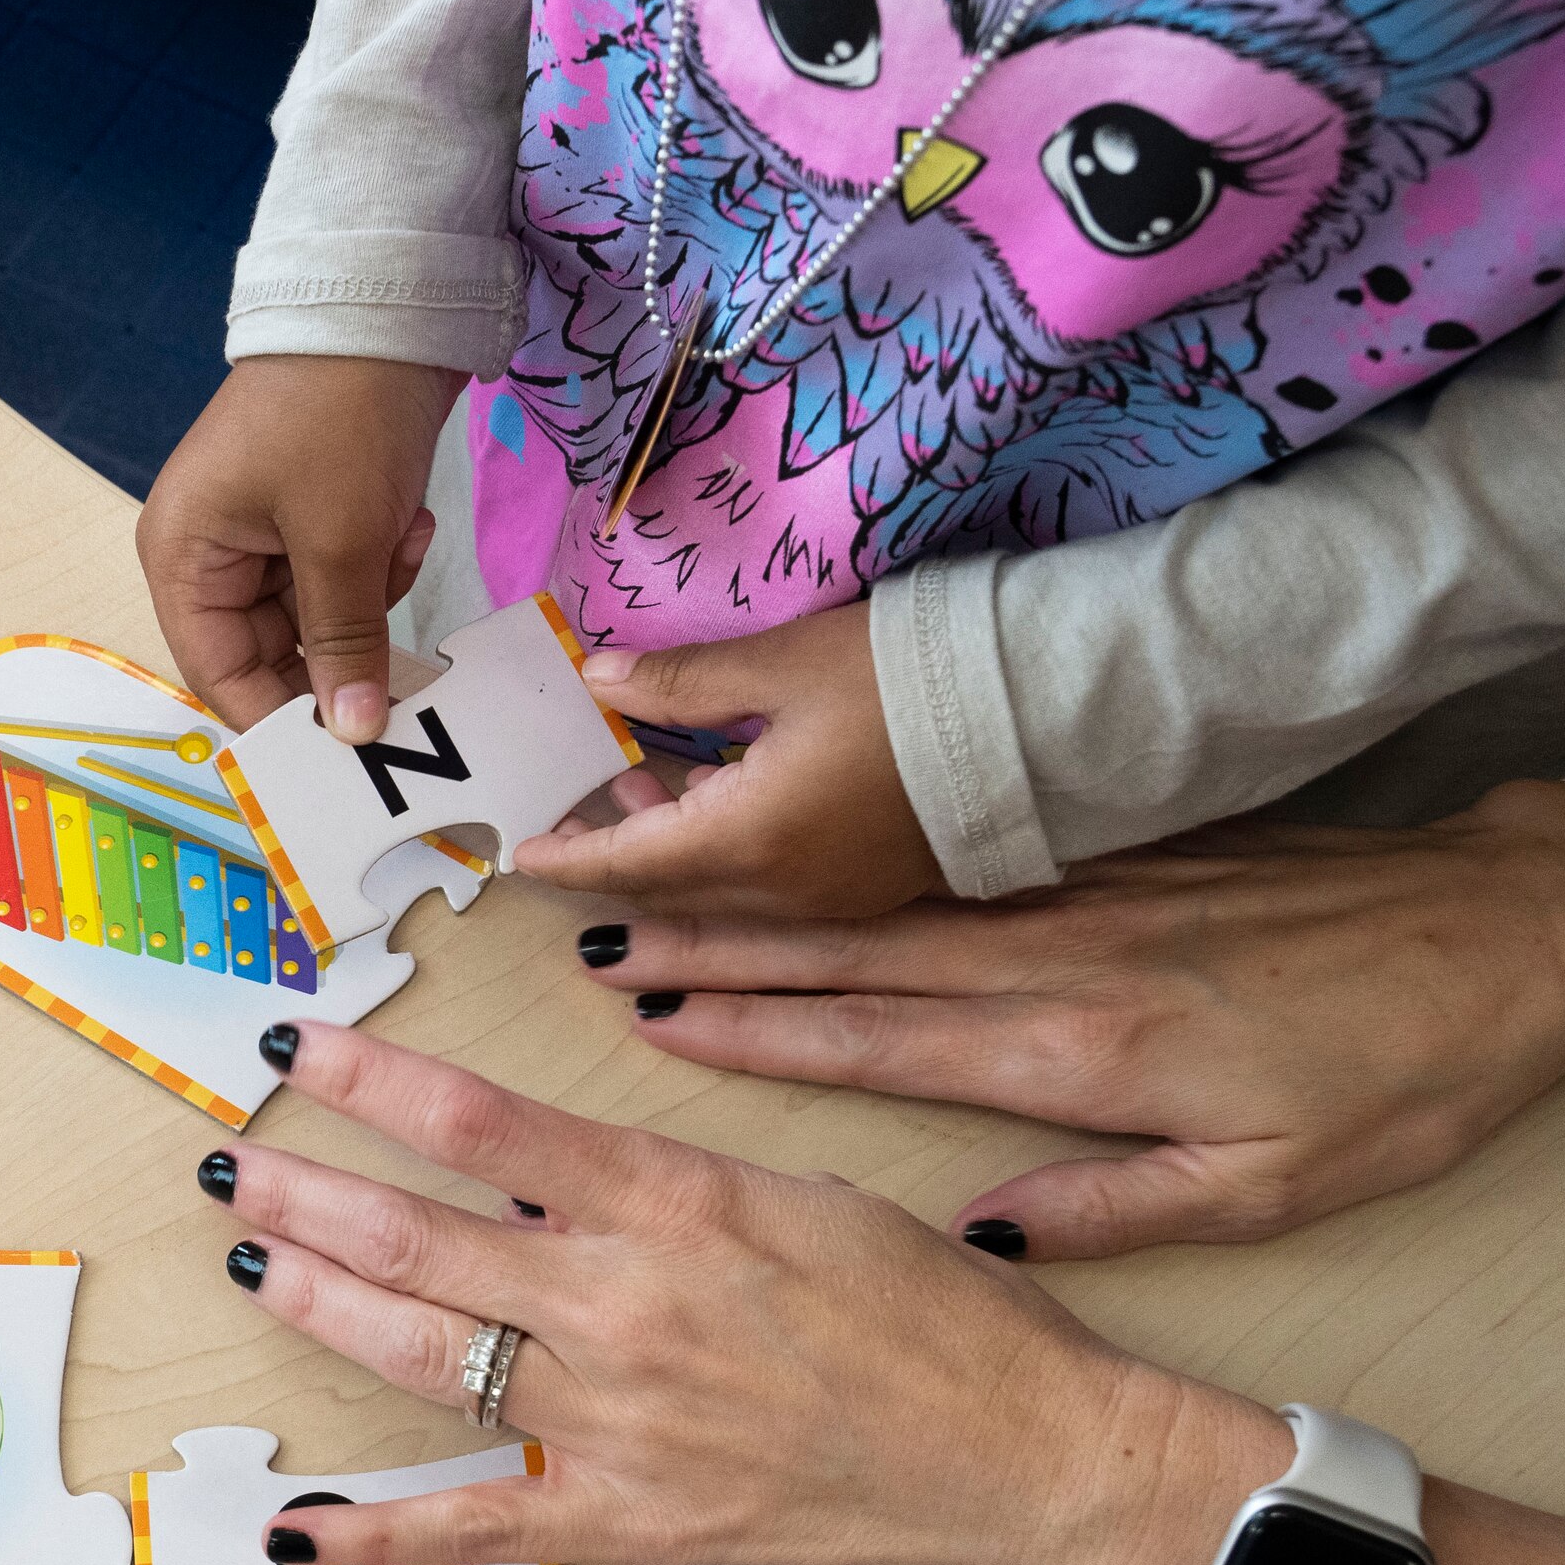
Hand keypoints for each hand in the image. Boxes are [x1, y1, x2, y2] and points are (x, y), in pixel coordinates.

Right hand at [140, 354, 462, 741]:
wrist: (385, 308)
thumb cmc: (336, 420)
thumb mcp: (341, 542)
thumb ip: (342, 644)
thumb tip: (352, 732)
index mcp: (184, 557)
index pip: (218, 673)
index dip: (279, 715)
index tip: (348, 747)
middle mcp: (211, 553)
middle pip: (272, 651)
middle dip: (343, 645)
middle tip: (404, 650)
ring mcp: (263, 534)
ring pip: (321, 618)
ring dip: (373, 594)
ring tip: (400, 536)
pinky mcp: (312, 516)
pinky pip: (346, 577)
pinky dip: (382, 561)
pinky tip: (407, 520)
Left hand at [208, 1021, 1283, 1564]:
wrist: (1036, 1466)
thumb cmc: (948, 1324)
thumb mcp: (808, 1202)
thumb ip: (669, 1188)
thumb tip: (550, 1170)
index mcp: (679, 1202)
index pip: (484, 1122)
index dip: (372, 1083)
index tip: (299, 1050)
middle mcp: (627, 1301)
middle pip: (421, 1234)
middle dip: (307, 1192)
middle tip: (232, 1163)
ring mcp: (617, 1418)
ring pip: (426, 1350)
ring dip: (319, 1303)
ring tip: (248, 1261)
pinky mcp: (629, 1522)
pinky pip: (474, 1526)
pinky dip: (377, 1535)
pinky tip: (297, 1530)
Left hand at [509, 600, 942, 917]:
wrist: (1043, 717)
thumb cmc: (907, 681)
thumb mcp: (783, 663)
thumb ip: (680, 680)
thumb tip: (597, 677)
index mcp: (749, 843)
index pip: (628, 865)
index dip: (568, 859)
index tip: (521, 853)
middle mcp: (783, 894)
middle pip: (666, 891)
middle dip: (610, 858)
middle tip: (568, 813)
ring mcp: (832, 901)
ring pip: (718, 895)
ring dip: (667, 854)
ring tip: (637, 787)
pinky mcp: (872, 889)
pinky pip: (769, 892)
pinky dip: (723, 857)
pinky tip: (719, 804)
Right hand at [588, 769, 1564, 1256]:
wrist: (1522, 928)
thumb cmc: (1412, 1077)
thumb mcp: (1276, 1184)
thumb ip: (1116, 1208)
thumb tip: (982, 1239)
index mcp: (1089, 1048)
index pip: (880, 1037)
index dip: (758, 1029)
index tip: (651, 1013)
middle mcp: (1068, 959)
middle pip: (858, 956)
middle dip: (723, 950)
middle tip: (603, 942)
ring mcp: (1095, 897)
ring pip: (902, 906)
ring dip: (779, 907)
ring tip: (679, 901)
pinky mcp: (1134, 862)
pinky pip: (972, 875)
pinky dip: (881, 876)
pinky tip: (823, 870)